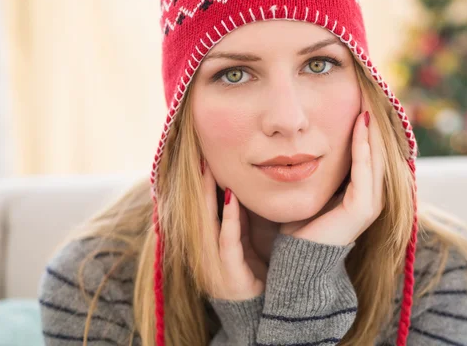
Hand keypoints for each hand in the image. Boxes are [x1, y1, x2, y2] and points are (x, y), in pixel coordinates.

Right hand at [202, 160, 267, 299]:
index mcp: (209, 245)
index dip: (201, 185)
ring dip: (208, 194)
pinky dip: (229, 218)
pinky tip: (231, 197)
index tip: (203, 158)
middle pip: (198, 211)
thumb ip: (239, 221)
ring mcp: (214, 264)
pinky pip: (226, 240)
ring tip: (209, 168)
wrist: (267, 311)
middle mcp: (205, 253)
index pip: (202, 209)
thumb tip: (238, 191)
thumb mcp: (244, 242)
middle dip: (199, 184)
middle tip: (200, 156)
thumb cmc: (255, 274)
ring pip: (207, 222)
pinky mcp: (228, 272)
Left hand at [280, 96, 384, 245]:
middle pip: (378, 151)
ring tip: (367, 103)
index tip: (358, 100)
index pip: (368, 152)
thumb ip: (316, 167)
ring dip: (371, 131)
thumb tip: (303, 141)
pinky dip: (364, 148)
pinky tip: (360, 126)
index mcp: (360, 190)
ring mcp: (370, 203)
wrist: (296, 257)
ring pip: (376, 157)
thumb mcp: (311, 186)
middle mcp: (371, 195)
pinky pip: (365, 171)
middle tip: (368, 93)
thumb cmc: (299, 223)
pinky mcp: (363, 209)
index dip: (365, 128)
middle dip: (372, 124)